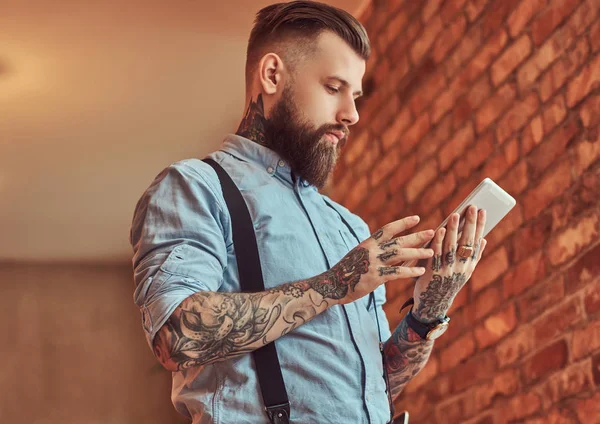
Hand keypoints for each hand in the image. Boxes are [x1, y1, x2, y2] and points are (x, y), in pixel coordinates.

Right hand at [326, 216, 434, 304]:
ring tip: (431, 252)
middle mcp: (372, 250)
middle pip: (398, 240)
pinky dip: (410, 271)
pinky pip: (397, 273)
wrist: (332, 284)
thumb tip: (387, 248)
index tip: (417, 218)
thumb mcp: (358, 255)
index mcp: (368, 243)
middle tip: (432, 232)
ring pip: (400, 255)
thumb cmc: (346, 271)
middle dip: (416, 236)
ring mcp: (374, 263)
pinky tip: (421, 271)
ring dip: (417, 253)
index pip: (388, 229)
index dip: (403, 223)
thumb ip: (373, 251)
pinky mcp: (375, 277)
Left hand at [412, 205, 486, 321]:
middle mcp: (460, 268)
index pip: (477, 242)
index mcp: (469, 266)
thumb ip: (473, 256)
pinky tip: (440, 230)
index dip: (480, 226)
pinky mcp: (432, 273)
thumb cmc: (448, 283)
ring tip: (455, 215)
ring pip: (451, 247)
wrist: (432, 304)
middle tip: (472, 207)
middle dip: (469, 224)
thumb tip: (483, 239)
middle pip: (466, 243)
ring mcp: (446, 270)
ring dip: (454, 230)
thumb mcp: (464, 272)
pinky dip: (438, 241)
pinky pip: (435, 254)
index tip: (482, 210)